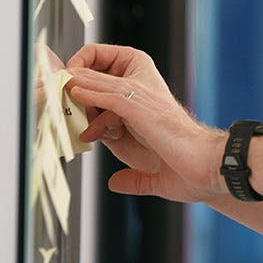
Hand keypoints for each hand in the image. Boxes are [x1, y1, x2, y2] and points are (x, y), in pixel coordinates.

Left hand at [65, 44, 226, 202]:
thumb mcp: (155, 178)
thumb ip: (134, 179)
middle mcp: (147, 98)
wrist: (211, 168)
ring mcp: (144, 101)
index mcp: (149, 110)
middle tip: (52, 86)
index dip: (90, 90)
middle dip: (76, 81)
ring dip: (76, 84)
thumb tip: (115, 183)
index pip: (112, 87)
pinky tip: (73, 90)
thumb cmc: (193, 172)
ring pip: (102, 84)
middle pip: (103, 79)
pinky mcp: (142, 110)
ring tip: (53, 84)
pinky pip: (109, 95)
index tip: (73, 100)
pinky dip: (89, 92)